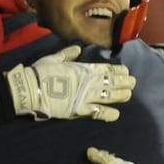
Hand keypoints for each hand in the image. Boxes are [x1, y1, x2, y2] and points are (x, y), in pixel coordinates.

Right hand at [6, 45, 135, 121]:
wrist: (30, 89)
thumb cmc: (40, 72)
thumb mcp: (54, 58)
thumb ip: (68, 54)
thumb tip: (77, 49)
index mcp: (82, 69)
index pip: (105, 68)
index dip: (117, 70)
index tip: (125, 70)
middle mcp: (87, 82)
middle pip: (111, 82)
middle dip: (123, 82)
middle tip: (133, 82)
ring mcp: (85, 97)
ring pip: (109, 96)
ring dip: (120, 95)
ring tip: (129, 94)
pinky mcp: (79, 110)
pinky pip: (98, 112)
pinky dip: (108, 114)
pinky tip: (116, 114)